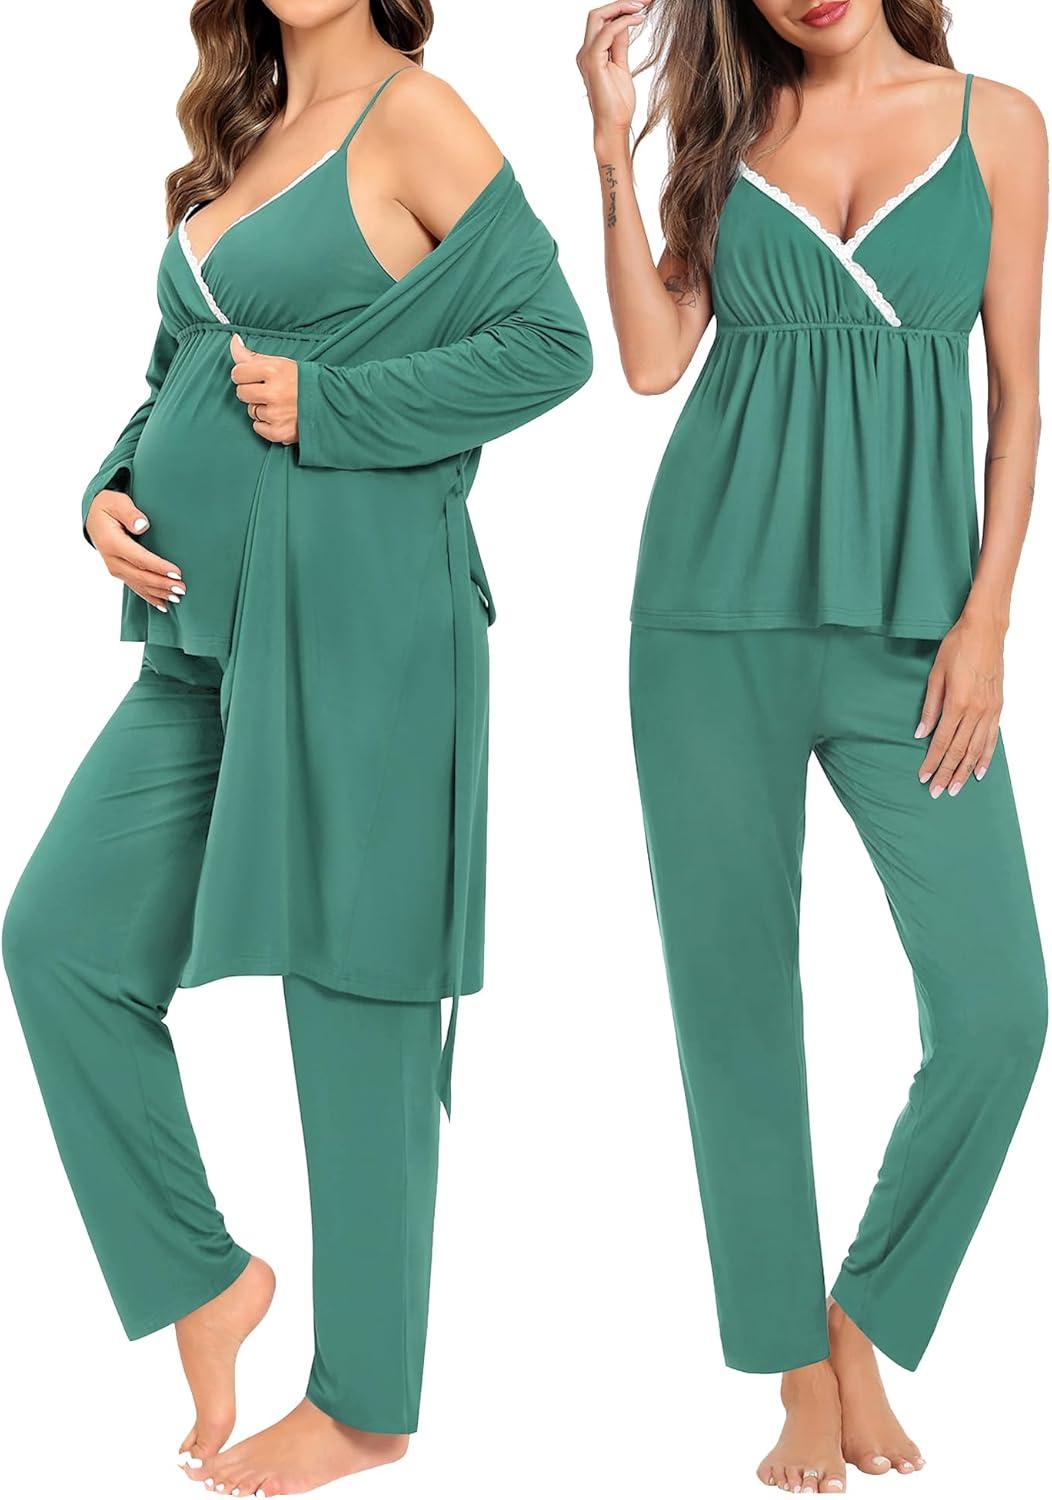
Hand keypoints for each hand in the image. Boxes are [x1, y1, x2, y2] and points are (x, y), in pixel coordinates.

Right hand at [85, 490, 184, 612]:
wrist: (92, 515)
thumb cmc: (108, 506)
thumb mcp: (117, 502)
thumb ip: (130, 513)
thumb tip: (142, 526)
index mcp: (112, 543)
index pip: (139, 558)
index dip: (158, 567)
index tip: (176, 573)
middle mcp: (112, 559)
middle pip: (140, 576)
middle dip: (162, 584)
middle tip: (182, 589)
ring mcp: (115, 568)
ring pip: (139, 585)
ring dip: (159, 593)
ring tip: (177, 598)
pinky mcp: (119, 571)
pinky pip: (135, 587)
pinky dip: (149, 597)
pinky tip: (163, 606)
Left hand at [230, 333, 298, 444]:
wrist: (331, 402)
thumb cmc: (304, 381)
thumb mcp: (281, 363)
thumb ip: (253, 355)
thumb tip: (233, 340)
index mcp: (273, 370)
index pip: (238, 373)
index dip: (244, 374)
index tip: (254, 377)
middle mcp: (274, 392)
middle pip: (242, 393)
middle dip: (252, 392)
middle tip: (268, 391)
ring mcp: (276, 414)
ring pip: (251, 411)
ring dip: (261, 408)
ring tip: (278, 404)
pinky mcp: (280, 431)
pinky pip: (258, 427)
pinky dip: (265, 424)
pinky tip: (278, 417)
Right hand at [577, 2, 649, 146]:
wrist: (614, 124)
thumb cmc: (618, 103)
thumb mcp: (622, 66)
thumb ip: (620, 45)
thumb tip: (625, 23)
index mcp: (591, 53)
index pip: (602, 21)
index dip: (621, 9)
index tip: (642, 5)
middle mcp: (585, 52)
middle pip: (597, 14)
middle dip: (621, 3)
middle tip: (644, 1)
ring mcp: (587, 57)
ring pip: (598, 17)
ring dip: (622, 8)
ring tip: (642, 7)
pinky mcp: (593, 62)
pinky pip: (606, 33)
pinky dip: (623, 22)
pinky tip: (639, 20)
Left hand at [916, 613, 1005, 797]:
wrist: (985, 632)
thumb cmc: (957, 648)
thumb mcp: (936, 675)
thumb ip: (930, 707)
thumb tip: (921, 733)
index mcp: (957, 704)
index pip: (941, 742)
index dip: (932, 762)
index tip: (924, 778)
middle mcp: (976, 711)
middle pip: (959, 751)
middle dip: (947, 774)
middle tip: (938, 792)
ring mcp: (989, 711)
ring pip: (976, 749)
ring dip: (965, 771)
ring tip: (956, 788)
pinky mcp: (998, 707)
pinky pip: (992, 739)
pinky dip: (986, 757)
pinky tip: (980, 771)